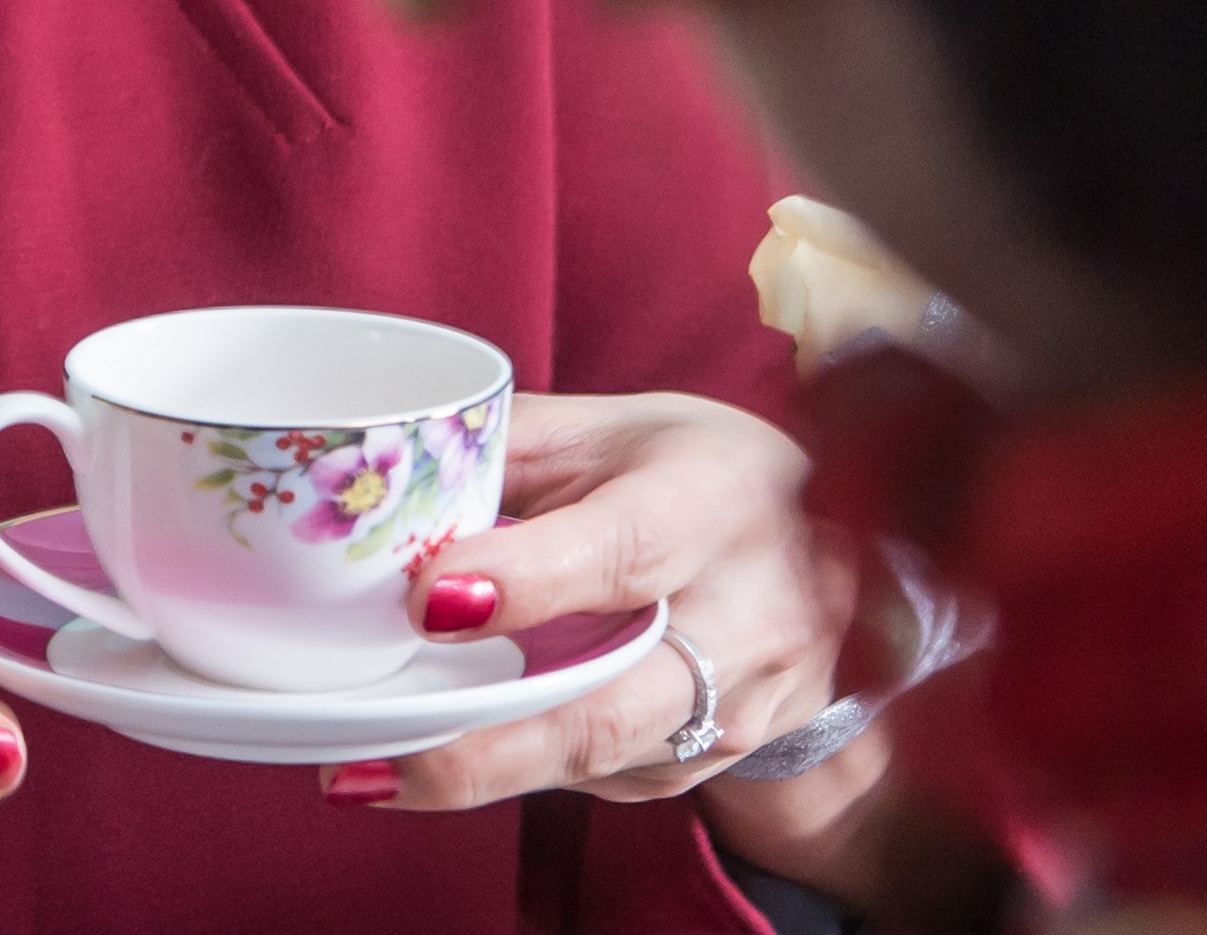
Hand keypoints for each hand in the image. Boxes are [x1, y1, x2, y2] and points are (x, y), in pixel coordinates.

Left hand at [330, 391, 850, 814]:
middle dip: (491, 746)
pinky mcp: (722, 758)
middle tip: (372, 755)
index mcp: (716, 499)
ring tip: (371, 773)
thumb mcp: (613, 429)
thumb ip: (504, 446)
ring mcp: (747, 703)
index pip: (625, 550)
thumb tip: (384, 484)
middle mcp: (751, 612)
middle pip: (617, 705)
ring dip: (487, 773)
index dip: (529, 582)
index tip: (426, 602)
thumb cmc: (694, 474)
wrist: (834, 554)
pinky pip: (613, 776)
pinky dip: (527, 771)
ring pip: (608, 759)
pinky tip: (449, 762)